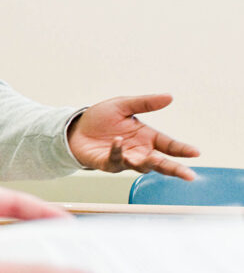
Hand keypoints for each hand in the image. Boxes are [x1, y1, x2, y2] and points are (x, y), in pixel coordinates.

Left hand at [67, 94, 198, 180]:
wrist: (76, 128)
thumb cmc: (100, 119)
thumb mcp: (122, 105)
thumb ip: (144, 103)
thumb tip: (169, 96)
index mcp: (147, 137)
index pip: (169, 145)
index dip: (182, 149)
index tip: (196, 152)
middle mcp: (139, 151)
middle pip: (162, 163)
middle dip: (175, 169)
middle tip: (188, 175)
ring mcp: (125, 160)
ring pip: (142, 167)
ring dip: (147, 162)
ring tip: (152, 158)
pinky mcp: (108, 163)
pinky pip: (116, 160)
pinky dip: (118, 151)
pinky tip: (117, 142)